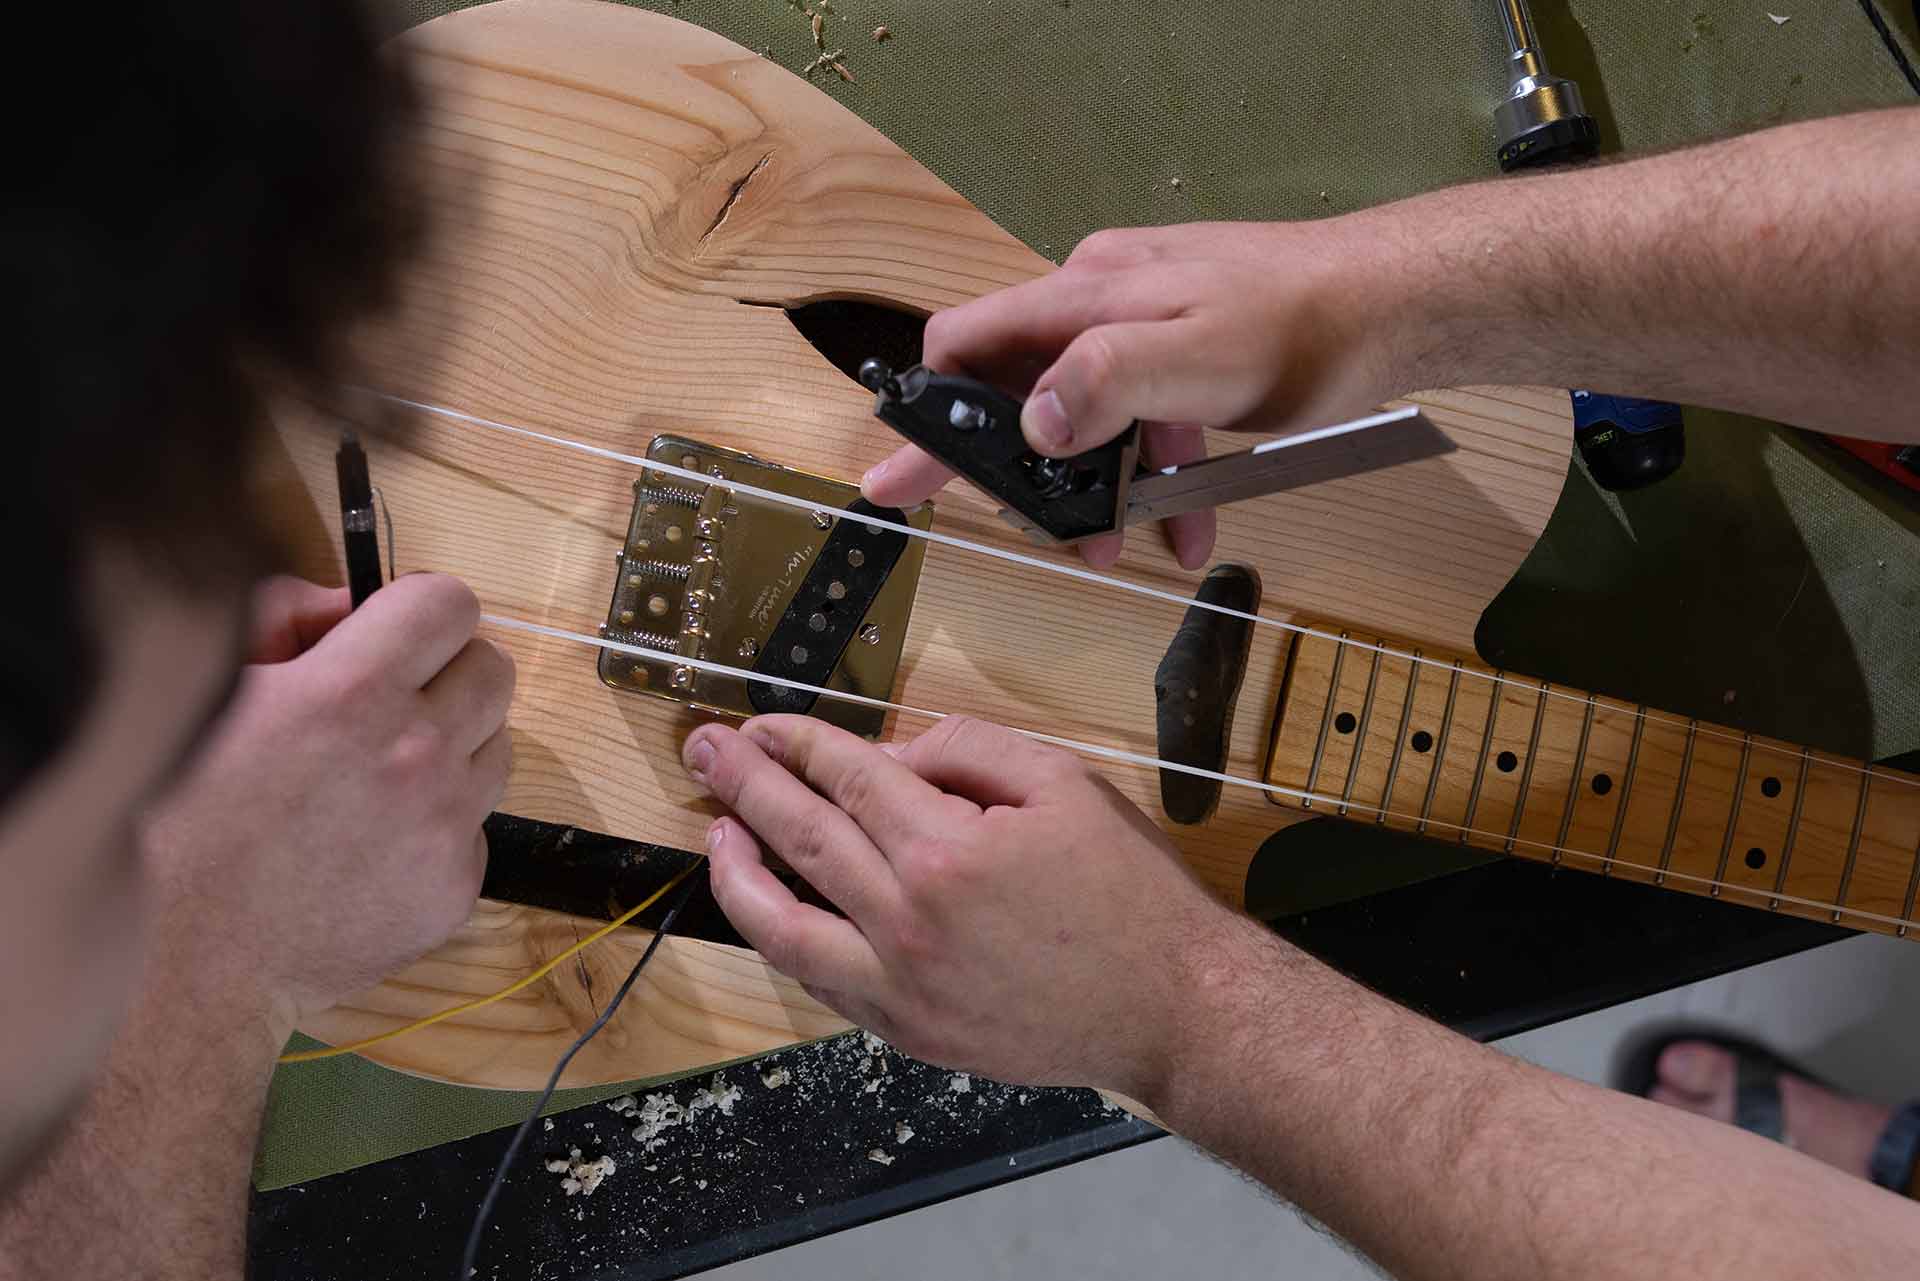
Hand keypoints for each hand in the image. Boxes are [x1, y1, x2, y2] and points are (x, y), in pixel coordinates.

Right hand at [139, 574, 514, 1033]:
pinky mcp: (456, 888)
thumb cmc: (179, 815)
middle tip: (397, 701)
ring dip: (454, 748)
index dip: (424, 611)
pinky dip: (437, 827)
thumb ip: (282, 616)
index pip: (451, 604)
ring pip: (498, 749)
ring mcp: (444, 827)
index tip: (398, 633)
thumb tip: (348, 602)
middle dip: (451, 673)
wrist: (185, 957)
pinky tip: (371, 847)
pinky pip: (475, 829)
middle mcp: (415, 754)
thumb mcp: (211, 686)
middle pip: (494, 671)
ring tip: (378, 778)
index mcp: (351, 691)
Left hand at [681, 714, 1233, 1102]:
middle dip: (744, 785)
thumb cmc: (1127, 890)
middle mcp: (907, 921)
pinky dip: (785, 938)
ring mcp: (900, 987)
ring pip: (784, 926)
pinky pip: (820, 981)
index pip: (846, 779)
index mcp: (946, 850)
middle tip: (705, 750)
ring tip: (716, 831)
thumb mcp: (1063, 782)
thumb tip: (891, 759)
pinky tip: (773, 905)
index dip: (798, 743)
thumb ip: (968, 751)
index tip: (764, 724)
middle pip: (800, 838)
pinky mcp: (907, 1032)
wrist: (1170, 1007)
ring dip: (737, 872)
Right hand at [862, 219, 1409, 569]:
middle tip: (1047, 537)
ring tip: (1136, 543)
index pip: (967, 344)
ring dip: (1105, 485)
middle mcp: (1100, 296)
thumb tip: (1032, 422)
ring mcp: (1141, 317)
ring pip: (1090, 414)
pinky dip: (1155, 469)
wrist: (1396, 300)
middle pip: (1026, 392)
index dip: (931, 417)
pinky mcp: (1181, 343)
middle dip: (1037, 475)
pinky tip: (1187, 518)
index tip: (902, 478)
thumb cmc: (1304, 324)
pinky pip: (1141, 414)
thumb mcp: (1198, 356)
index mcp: (1086, 291)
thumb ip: (1106, 379)